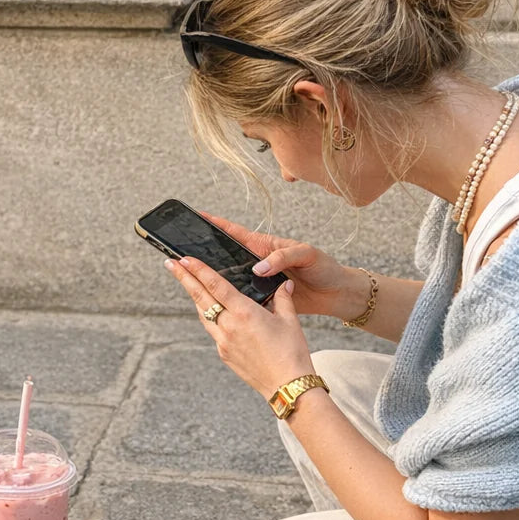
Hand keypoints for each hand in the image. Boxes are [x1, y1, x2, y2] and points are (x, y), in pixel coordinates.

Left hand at [164, 255, 315, 399]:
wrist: (286, 385)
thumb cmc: (291, 353)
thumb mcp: (290, 320)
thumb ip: (283, 298)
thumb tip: (284, 284)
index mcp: (245, 313)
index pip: (216, 285)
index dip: (199, 270)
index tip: (185, 259)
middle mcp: (229, 326)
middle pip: (200, 297)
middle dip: (184, 278)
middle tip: (170, 264)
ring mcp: (223, 341)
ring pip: (203, 314)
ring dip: (195, 297)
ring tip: (189, 283)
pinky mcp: (224, 354)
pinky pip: (212, 330)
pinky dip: (209, 317)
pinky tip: (211, 312)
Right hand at [198, 211, 364, 321]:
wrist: (337, 294)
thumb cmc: (324, 268)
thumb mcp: (307, 255)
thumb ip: (283, 257)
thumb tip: (258, 268)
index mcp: (265, 246)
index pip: (235, 232)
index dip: (216, 224)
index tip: (196, 216)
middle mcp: (257, 262)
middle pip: (226, 255)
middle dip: (205, 251)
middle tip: (182, 250)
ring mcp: (258, 282)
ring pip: (230, 278)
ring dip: (213, 278)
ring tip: (190, 275)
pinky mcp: (262, 300)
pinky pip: (241, 298)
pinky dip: (229, 300)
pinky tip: (215, 303)